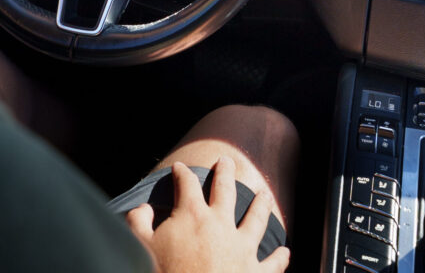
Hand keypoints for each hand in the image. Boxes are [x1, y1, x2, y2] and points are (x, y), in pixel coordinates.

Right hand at [126, 158, 289, 272]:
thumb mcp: (141, 247)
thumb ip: (139, 223)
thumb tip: (143, 208)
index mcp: (192, 214)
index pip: (187, 184)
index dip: (182, 173)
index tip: (180, 167)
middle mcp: (220, 224)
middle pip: (225, 189)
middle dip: (225, 173)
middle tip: (227, 161)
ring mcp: (242, 248)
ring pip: (256, 219)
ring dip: (261, 205)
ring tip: (264, 194)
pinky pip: (272, 263)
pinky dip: (279, 258)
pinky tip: (284, 252)